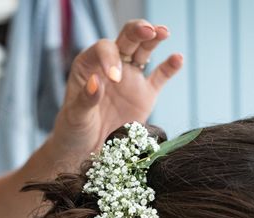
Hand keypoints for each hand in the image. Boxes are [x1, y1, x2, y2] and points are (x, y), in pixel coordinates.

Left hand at [50, 19, 181, 169]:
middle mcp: (111, 65)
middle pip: (126, 40)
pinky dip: (170, 67)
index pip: (103, 49)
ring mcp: (130, 78)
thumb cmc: (75, 130)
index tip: (115, 78)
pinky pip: (160, 77)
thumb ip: (85, 100)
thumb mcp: (75, 117)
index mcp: (89, 65)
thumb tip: (96, 81)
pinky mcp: (145, 94)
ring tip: (163, 32)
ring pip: (143, 51)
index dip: (110, 58)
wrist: (88, 151)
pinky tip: (178, 58)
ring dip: (154, 39)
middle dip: (136, 31)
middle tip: (147, 30)